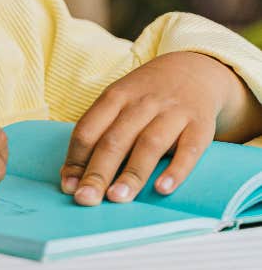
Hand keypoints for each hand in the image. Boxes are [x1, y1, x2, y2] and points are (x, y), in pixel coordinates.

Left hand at [59, 51, 241, 205]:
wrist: (193, 70)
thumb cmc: (144, 96)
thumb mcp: (117, 102)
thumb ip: (96, 134)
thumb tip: (71, 176)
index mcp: (114, 97)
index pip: (88, 130)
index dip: (75, 159)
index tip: (68, 186)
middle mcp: (141, 103)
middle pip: (114, 140)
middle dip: (97, 172)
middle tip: (85, 199)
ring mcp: (172, 113)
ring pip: (148, 145)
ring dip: (131, 174)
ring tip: (116, 198)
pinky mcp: (200, 125)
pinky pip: (189, 149)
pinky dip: (176, 170)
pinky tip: (163, 189)